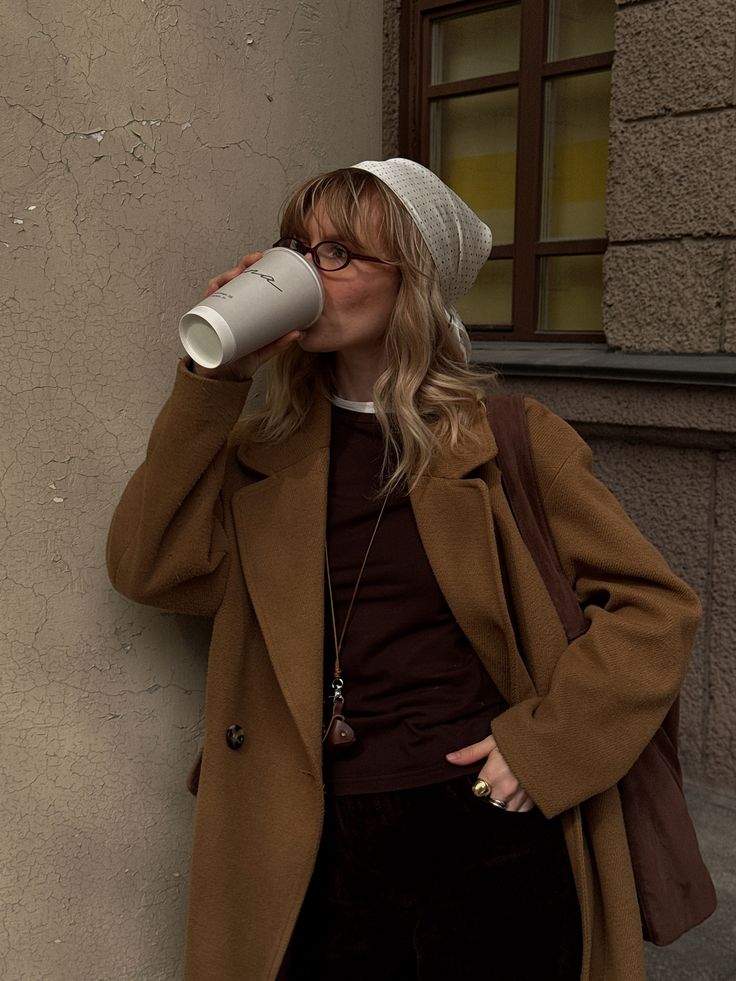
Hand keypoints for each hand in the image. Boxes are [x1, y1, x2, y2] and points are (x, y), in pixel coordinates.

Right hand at [193, 251, 301, 381]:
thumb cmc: (240, 360)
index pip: (248, 283)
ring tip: (236, 274)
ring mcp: (214, 313)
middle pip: (233, 280)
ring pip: (218, 288)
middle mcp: (228, 307)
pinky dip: (208, 295)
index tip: (266, 257)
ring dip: (226, 276)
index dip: (254, 268)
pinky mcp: (204, 323)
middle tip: (252, 261)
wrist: (221, 380)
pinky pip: (203, 305)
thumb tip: (298, 332)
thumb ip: (278, 343)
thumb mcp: (263, 350)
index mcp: (243, 309)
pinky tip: (214, 288)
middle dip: (241, 266)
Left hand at [446, 734, 535, 811]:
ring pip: (506, 810)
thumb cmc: (518, 738)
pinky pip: (521, 811)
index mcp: (494, 774)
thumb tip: (449, 759)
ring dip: (504, 803)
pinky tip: (517, 794)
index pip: (477, 791)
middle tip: (495, 782)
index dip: (479, 785)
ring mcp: (522, 796)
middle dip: (490, 795)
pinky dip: (518, 805)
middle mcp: (507, 789)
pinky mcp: (535, 799)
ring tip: (505, 788)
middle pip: (490, 803)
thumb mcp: (492, 741)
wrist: (548, 740)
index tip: (484, 778)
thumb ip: (471, 753)